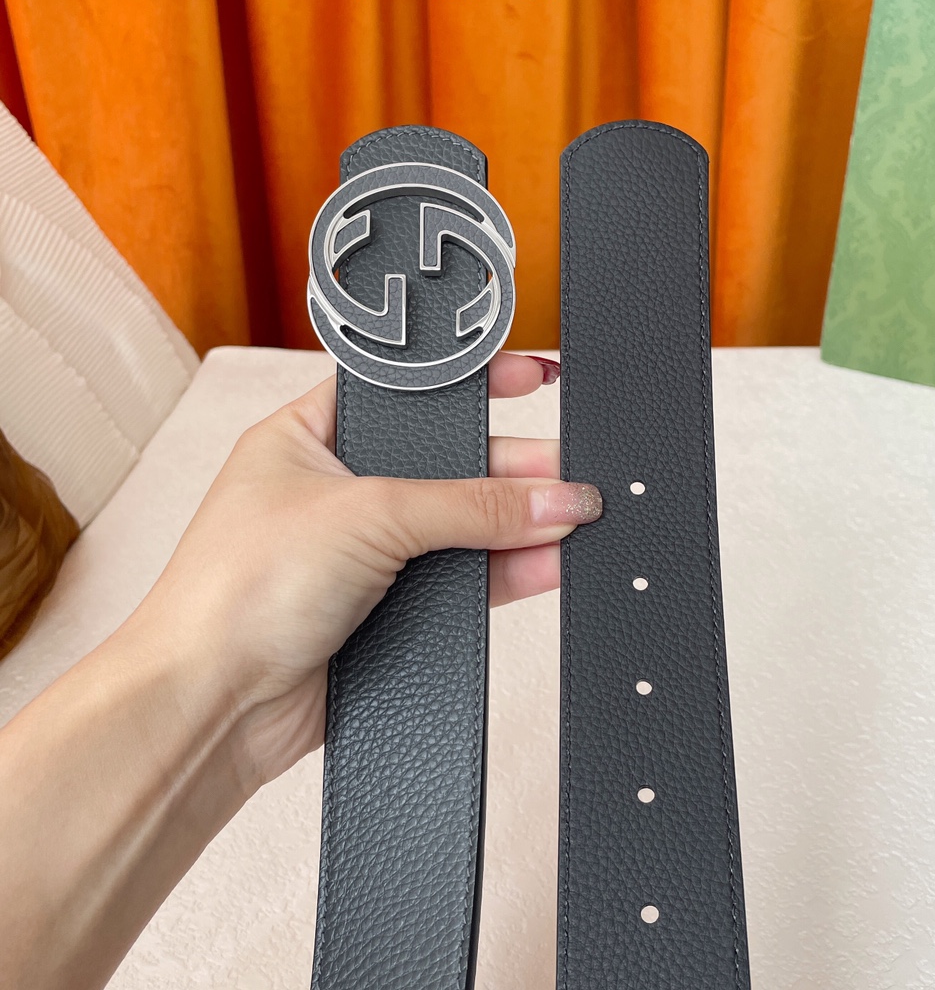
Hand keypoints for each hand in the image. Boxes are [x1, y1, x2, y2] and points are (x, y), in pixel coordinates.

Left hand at [135, 352, 599, 790]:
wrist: (212, 705)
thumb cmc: (234, 592)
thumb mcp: (367, 515)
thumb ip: (469, 505)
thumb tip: (550, 497)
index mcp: (311, 435)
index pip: (409, 391)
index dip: (470, 382)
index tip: (531, 376)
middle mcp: (341, 489)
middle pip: (449, 461)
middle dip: (513, 464)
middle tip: (569, 468)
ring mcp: (364, 552)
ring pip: (462, 526)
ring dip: (518, 522)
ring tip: (575, 517)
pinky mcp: (386, 609)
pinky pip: (463, 579)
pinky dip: (507, 571)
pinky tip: (547, 562)